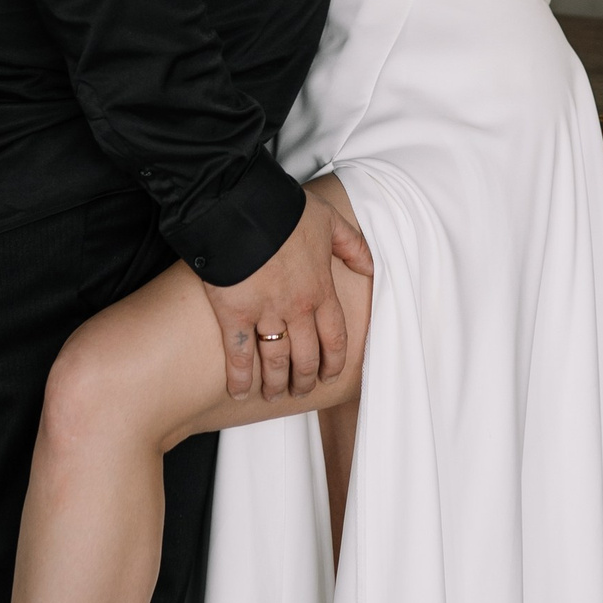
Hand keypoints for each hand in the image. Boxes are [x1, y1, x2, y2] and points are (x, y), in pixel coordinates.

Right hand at [203, 195, 374, 401]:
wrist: (243, 207)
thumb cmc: (285, 210)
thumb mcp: (329, 221)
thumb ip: (352, 246)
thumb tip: (369, 267)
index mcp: (321, 289)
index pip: (335, 337)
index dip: (334, 360)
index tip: (330, 374)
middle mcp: (297, 308)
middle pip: (307, 356)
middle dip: (306, 378)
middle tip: (301, 389)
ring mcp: (266, 313)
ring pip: (276, 360)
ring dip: (277, 383)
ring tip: (274, 395)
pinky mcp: (234, 313)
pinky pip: (239, 353)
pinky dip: (239, 377)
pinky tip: (240, 392)